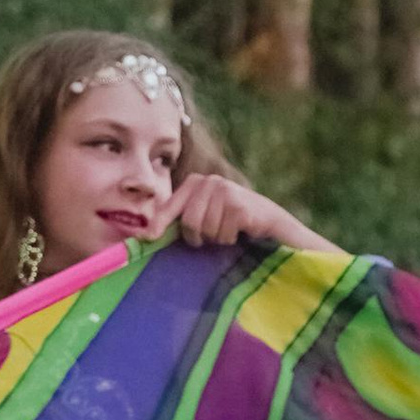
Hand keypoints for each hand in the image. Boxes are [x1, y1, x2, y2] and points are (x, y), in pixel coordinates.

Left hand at [161, 173, 333, 257]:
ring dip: (217, 238)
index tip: (148, 239)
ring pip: (205, 229)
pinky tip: (241, 230)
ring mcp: (224, 190)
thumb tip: (148, 234)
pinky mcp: (238, 203)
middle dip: (198, 237)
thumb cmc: (233, 224)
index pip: (171, 206)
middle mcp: (208, 181)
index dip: (159, 223)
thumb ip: (180, 220)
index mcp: (195, 182)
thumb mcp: (204, 218)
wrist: (271, 223)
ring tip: (230, 231)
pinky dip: (231, 239)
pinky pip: (222, 233)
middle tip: (213, 237)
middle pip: (188, 222)